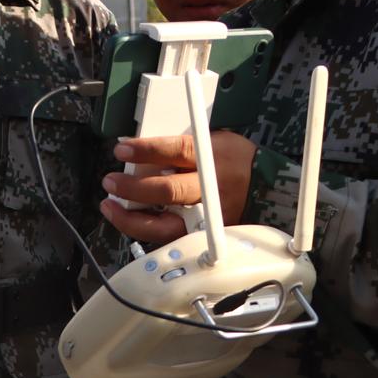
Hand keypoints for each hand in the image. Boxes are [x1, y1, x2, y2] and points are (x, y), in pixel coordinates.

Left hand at [99, 129, 256, 244]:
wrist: (266, 187)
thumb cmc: (233, 159)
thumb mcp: (211, 140)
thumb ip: (179, 147)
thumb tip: (140, 154)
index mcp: (211, 158)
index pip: (175, 151)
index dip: (146, 150)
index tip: (121, 149)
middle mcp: (210, 189)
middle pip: (169, 191)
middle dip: (134, 188)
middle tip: (111, 182)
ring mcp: (208, 215)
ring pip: (167, 224)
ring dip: (133, 219)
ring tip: (111, 207)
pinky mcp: (205, 234)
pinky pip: (170, 237)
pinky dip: (146, 231)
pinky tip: (129, 221)